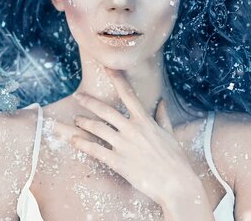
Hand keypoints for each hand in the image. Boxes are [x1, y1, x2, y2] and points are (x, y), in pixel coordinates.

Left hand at [69, 66, 198, 204]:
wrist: (177, 184)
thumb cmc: (176, 160)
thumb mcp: (170, 134)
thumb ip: (163, 117)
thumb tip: (162, 102)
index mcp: (145, 121)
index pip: (128, 94)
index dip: (116, 79)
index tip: (107, 66)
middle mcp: (132, 129)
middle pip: (105, 110)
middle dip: (89, 102)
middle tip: (78, 96)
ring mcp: (124, 145)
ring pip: (97, 128)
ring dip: (84, 123)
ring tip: (76, 120)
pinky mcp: (118, 162)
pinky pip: (95, 150)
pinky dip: (82, 144)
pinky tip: (73, 140)